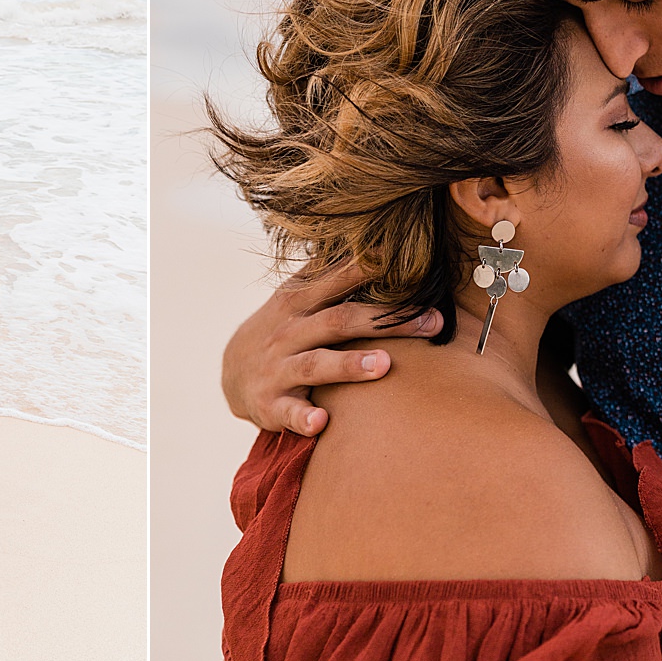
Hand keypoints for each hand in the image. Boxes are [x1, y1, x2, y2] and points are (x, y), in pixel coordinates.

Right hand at [220, 262, 443, 436]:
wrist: (231, 375)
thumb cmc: (280, 330)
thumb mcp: (295, 297)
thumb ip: (328, 273)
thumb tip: (370, 239)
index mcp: (299, 302)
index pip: (339, 281)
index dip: (370, 271)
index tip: (409, 263)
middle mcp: (290, 331)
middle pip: (340, 321)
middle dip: (385, 321)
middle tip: (430, 321)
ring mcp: (279, 368)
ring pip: (317, 364)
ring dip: (349, 364)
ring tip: (384, 365)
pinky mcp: (271, 404)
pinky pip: (289, 412)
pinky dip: (304, 417)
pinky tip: (322, 421)